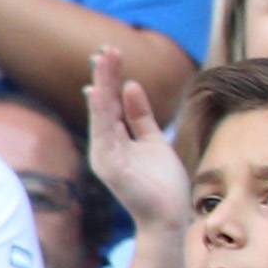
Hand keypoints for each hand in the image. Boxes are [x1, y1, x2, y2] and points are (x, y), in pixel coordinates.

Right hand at [84, 45, 190, 236]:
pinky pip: (105, 134)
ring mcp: (105, 157)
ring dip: (102, 86)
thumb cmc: (162, 184)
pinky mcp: (111, 167)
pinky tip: (100, 93)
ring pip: (101, 115)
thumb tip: (132, 84)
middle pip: (102, 105)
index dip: (110, 78)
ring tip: (102, 61)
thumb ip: (140, 116)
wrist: (167, 219)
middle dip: (104, 76)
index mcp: (113, 140)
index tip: (111, 53)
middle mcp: (104, 147)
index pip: (109, 103)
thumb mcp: (153, 142)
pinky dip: (102, 113)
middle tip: (105, 48)